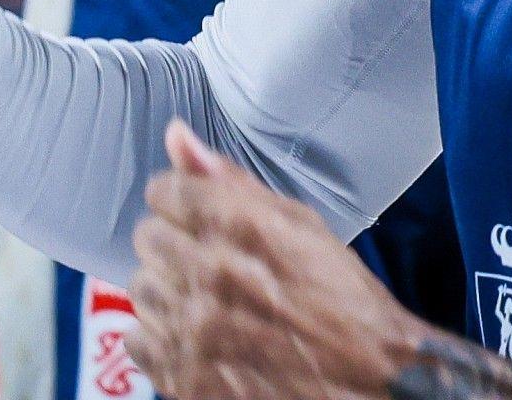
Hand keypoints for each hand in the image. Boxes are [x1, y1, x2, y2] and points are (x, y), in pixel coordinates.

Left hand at [129, 125, 422, 399]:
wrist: (373, 384)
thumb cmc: (344, 303)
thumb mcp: (301, 225)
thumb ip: (231, 180)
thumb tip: (177, 135)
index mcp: (240, 226)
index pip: (164, 191)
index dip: (180, 201)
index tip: (195, 216)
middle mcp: (210, 274)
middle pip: (148, 238)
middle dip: (173, 243)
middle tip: (208, 262)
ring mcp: (195, 331)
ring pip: (141, 289)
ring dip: (166, 291)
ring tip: (204, 302)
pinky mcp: (187, 378)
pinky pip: (138, 342)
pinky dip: (158, 338)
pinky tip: (191, 337)